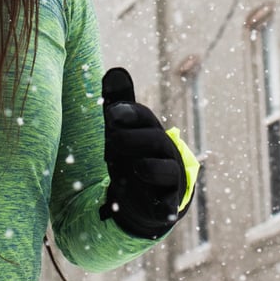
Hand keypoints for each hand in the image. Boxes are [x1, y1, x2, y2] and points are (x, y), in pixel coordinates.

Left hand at [97, 67, 188, 239]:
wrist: (148, 194)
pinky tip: (158, 209)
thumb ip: (120, 104)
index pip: (143, 117)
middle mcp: (163, 151)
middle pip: (154, 141)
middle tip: (111, 139)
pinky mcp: (166, 202)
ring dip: (149, 168)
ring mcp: (167, 177)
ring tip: (135, 167)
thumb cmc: (134, 153)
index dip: (129, 113)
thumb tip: (114, 71)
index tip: (111, 113)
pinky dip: (164, 206)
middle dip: (133, 139)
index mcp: (150, 131)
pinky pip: (167, 203)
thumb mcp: (125, 131)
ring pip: (165, 170)